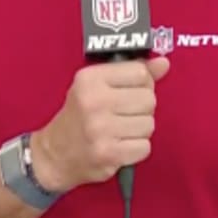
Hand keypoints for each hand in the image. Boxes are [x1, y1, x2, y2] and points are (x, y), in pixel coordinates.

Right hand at [30, 57, 170, 192]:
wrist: (53, 155)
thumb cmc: (79, 116)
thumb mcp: (98, 85)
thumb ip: (132, 72)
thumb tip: (163, 63)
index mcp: (90, 79)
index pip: (140, 72)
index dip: (141, 83)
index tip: (127, 91)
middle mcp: (94, 101)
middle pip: (149, 99)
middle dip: (141, 108)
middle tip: (121, 114)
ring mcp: (100, 129)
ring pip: (149, 124)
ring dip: (138, 130)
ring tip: (119, 130)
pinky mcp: (108, 154)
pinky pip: (144, 147)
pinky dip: (135, 149)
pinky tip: (119, 145)